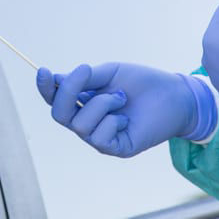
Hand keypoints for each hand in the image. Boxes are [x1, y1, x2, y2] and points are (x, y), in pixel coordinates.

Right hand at [36, 62, 212, 157]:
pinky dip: (112, 121)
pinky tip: (126, 117)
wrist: (174, 95)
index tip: (44, 71)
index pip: (55, 99)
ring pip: (80, 124)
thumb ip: (84, 79)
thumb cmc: (142, 82)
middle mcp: (87, 121)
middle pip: (59, 114)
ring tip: (121, 97)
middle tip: (86, 71)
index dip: (45, 88)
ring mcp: (100, 137)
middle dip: (67, 91)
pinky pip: (99, 137)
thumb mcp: (110, 73)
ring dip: (101, 103)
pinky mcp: (116, 148)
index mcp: (83, 102)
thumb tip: (56, 79)